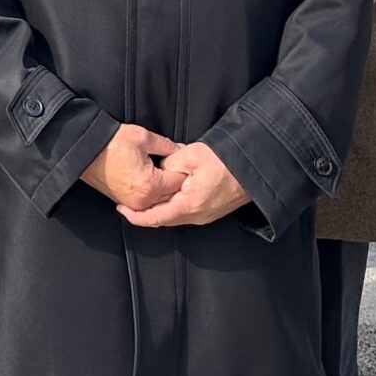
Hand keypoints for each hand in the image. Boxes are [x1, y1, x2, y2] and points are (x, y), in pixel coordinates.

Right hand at [81, 122, 182, 213]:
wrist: (84, 150)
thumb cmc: (109, 142)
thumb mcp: (142, 137)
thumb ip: (167, 146)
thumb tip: (181, 151)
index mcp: (150, 185)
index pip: (180, 181)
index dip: (184, 168)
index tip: (184, 160)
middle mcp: (143, 200)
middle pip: (173, 195)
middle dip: (176, 180)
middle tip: (175, 164)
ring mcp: (134, 204)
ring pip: (162, 201)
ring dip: (166, 188)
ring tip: (163, 171)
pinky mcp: (126, 203)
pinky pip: (149, 203)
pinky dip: (155, 194)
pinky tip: (154, 180)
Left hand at [119, 140, 251, 228]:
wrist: (254, 168)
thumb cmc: (225, 161)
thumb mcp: (190, 155)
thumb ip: (168, 164)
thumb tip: (158, 170)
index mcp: (189, 205)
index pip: (155, 218)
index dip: (135, 216)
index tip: (121, 209)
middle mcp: (197, 216)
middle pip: (163, 220)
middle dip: (144, 213)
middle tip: (127, 202)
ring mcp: (206, 216)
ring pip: (174, 217)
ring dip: (157, 210)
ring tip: (142, 198)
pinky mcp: (211, 211)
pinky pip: (185, 213)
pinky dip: (171, 207)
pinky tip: (165, 195)